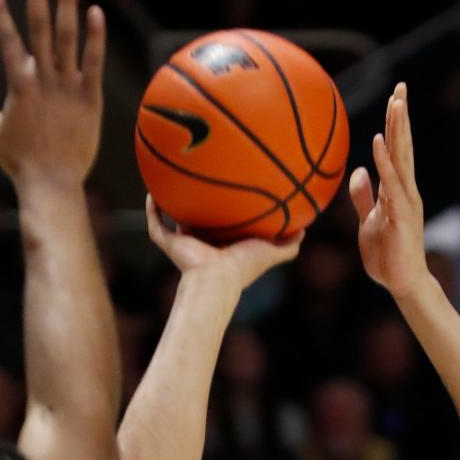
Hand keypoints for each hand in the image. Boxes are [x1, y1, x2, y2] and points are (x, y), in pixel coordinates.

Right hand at [0, 0, 104, 188]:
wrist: (52, 184)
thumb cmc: (21, 162)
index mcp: (19, 87)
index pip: (7, 43)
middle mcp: (44, 82)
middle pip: (39, 31)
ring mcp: (68, 89)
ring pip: (67, 40)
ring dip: (66, 7)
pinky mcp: (90, 100)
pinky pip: (94, 63)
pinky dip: (95, 38)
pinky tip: (95, 12)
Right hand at [146, 196, 301, 293]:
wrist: (217, 279)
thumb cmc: (244, 267)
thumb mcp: (272, 252)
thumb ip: (288, 245)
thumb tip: (306, 230)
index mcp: (223, 245)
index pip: (222, 226)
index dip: (224, 211)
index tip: (227, 192)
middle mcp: (202, 243)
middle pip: (197, 221)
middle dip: (197, 205)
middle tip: (199, 181)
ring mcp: (183, 243)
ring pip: (173, 221)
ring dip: (170, 203)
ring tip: (168, 180)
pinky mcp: (169, 244)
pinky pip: (155, 224)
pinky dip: (152, 210)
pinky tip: (152, 191)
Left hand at [349, 83, 431, 299]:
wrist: (401, 282)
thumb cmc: (387, 254)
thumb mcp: (369, 220)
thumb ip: (364, 197)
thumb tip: (358, 172)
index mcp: (398, 191)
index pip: (397, 152)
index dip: (396, 126)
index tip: (396, 99)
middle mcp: (406, 191)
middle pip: (403, 147)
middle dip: (401, 118)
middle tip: (401, 88)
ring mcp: (406, 202)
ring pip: (402, 159)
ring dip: (398, 132)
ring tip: (396, 104)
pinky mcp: (401, 215)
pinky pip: (392, 184)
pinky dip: (385, 162)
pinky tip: (378, 142)